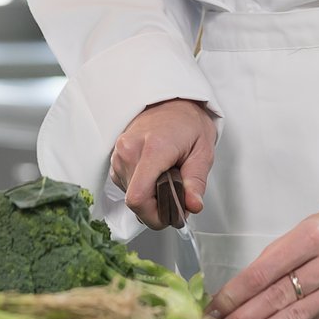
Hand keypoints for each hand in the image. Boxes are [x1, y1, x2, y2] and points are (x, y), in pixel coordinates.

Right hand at [108, 99, 215, 227]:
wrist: (171, 102)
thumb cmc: (187, 124)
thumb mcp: (203, 151)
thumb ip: (196, 181)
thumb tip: (192, 205)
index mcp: (153, 148)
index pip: (138, 197)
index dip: (155, 216)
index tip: (172, 215)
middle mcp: (129, 151)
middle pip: (135, 201)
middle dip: (158, 207)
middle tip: (178, 193)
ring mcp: (119, 154)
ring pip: (130, 196)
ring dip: (150, 197)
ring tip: (167, 178)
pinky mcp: (115, 159)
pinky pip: (126, 186)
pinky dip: (142, 188)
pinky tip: (155, 175)